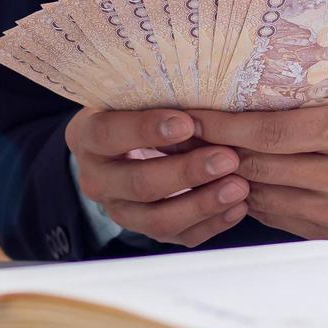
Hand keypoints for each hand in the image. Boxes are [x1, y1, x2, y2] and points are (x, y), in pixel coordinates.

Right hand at [65, 108, 248, 246]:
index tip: (187, 123)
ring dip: (203, 204)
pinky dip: (212, 224)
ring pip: (158, 220)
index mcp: (88, 137)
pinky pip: (179, 236)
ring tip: (239, 186)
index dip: (146, 130)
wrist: (131, 140)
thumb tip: (204, 91)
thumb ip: (161, 96)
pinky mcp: (147, 230)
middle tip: (227, 158)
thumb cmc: (141, 107)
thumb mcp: (140, 94)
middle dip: (186, 173)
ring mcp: (120, 210)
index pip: (109, 134)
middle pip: (138, 184)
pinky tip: (237, 207)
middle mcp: (97, 179)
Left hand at [189, 79, 327, 246]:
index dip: (220, 125)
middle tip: (180, 134)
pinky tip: (239, 178)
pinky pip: (278, 216)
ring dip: (227, 177)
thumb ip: (319, 87)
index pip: (266, 132)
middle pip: (255, 165)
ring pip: (260, 195)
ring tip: (199, 156)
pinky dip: (255, 196)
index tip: (188, 114)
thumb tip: (260, 76)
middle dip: (213, 150)